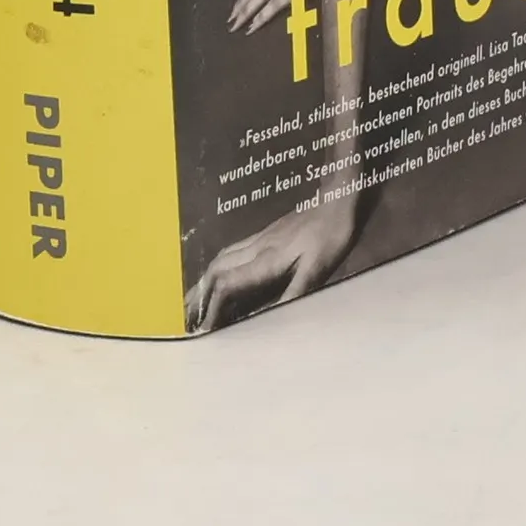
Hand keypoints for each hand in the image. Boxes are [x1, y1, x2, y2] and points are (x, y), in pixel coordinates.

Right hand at [186, 198, 358, 330]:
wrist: (337, 196)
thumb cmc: (332, 234)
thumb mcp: (319, 267)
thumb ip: (294, 292)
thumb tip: (269, 318)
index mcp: (267, 258)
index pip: (228, 284)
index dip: (213, 308)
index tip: (203, 329)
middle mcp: (257, 247)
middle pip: (217, 270)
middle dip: (200, 294)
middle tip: (187, 316)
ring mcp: (260, 238)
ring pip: (222, 259)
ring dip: (205, 280)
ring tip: (195, 299)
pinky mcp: (267, 233)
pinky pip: (233, 252)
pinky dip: (219, 267)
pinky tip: (221, 273)